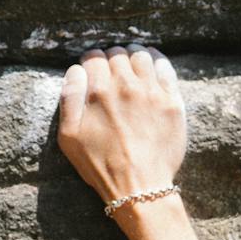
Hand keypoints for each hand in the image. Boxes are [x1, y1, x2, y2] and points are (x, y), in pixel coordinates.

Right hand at [56, 44, 186, 204]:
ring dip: (132, 55)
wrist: (139, 186)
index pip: (93, 57)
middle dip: (110, 58)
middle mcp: (125, 85)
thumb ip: (69, 99)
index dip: (89, 60)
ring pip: (141, 55)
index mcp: (98, 92)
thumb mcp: (69, 137)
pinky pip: (164, 67)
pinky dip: (155, 60)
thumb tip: (75, 71)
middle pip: (117, 53)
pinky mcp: (171, 100)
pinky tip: (151, 65)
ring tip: (130, 64)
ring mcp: (151, 91)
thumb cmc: (100, 164)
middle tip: (109, 70)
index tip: (90, 69)